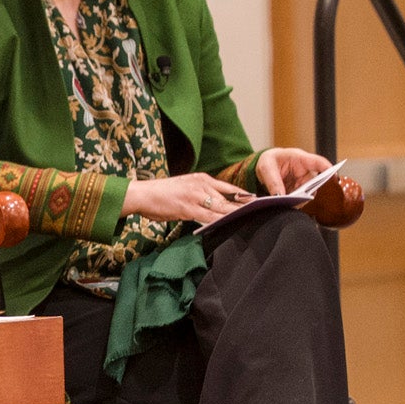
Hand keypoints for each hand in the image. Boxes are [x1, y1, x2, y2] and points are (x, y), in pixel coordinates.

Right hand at [119, 172, 254, 225]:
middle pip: (229, 198)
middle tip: (262, 211)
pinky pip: (209, 216)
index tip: (256, 201)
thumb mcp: (185, 188)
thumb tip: (211, 205)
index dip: (243, 196)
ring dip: (237, 214)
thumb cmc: (161, 195)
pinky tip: (230, 225)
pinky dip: (221, 221)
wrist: (143, 194)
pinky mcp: (189, 208)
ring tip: (252, 219)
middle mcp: (202, 185)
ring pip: (222, 207)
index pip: (229, 188)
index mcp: (202, 179)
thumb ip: (200, 194)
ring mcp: (196, 196)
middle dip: (245, 206)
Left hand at [254, 147, 333, 195]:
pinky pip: (300, 199)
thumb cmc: (268, 161)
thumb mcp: (266, 168)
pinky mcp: (297, 192)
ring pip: (307, 193)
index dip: (328, 169)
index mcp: (300, 159)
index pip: (318, 163)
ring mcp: (302, 182)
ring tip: (289, 203)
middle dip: (309, 191)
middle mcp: (304, 171)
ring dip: (301, 199)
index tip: (334, 177)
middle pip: (315, 182)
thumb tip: (280, 196)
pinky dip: (294, 203)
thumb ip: (273, 181)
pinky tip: (286, 206)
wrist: (264, 166)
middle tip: (300, 197)